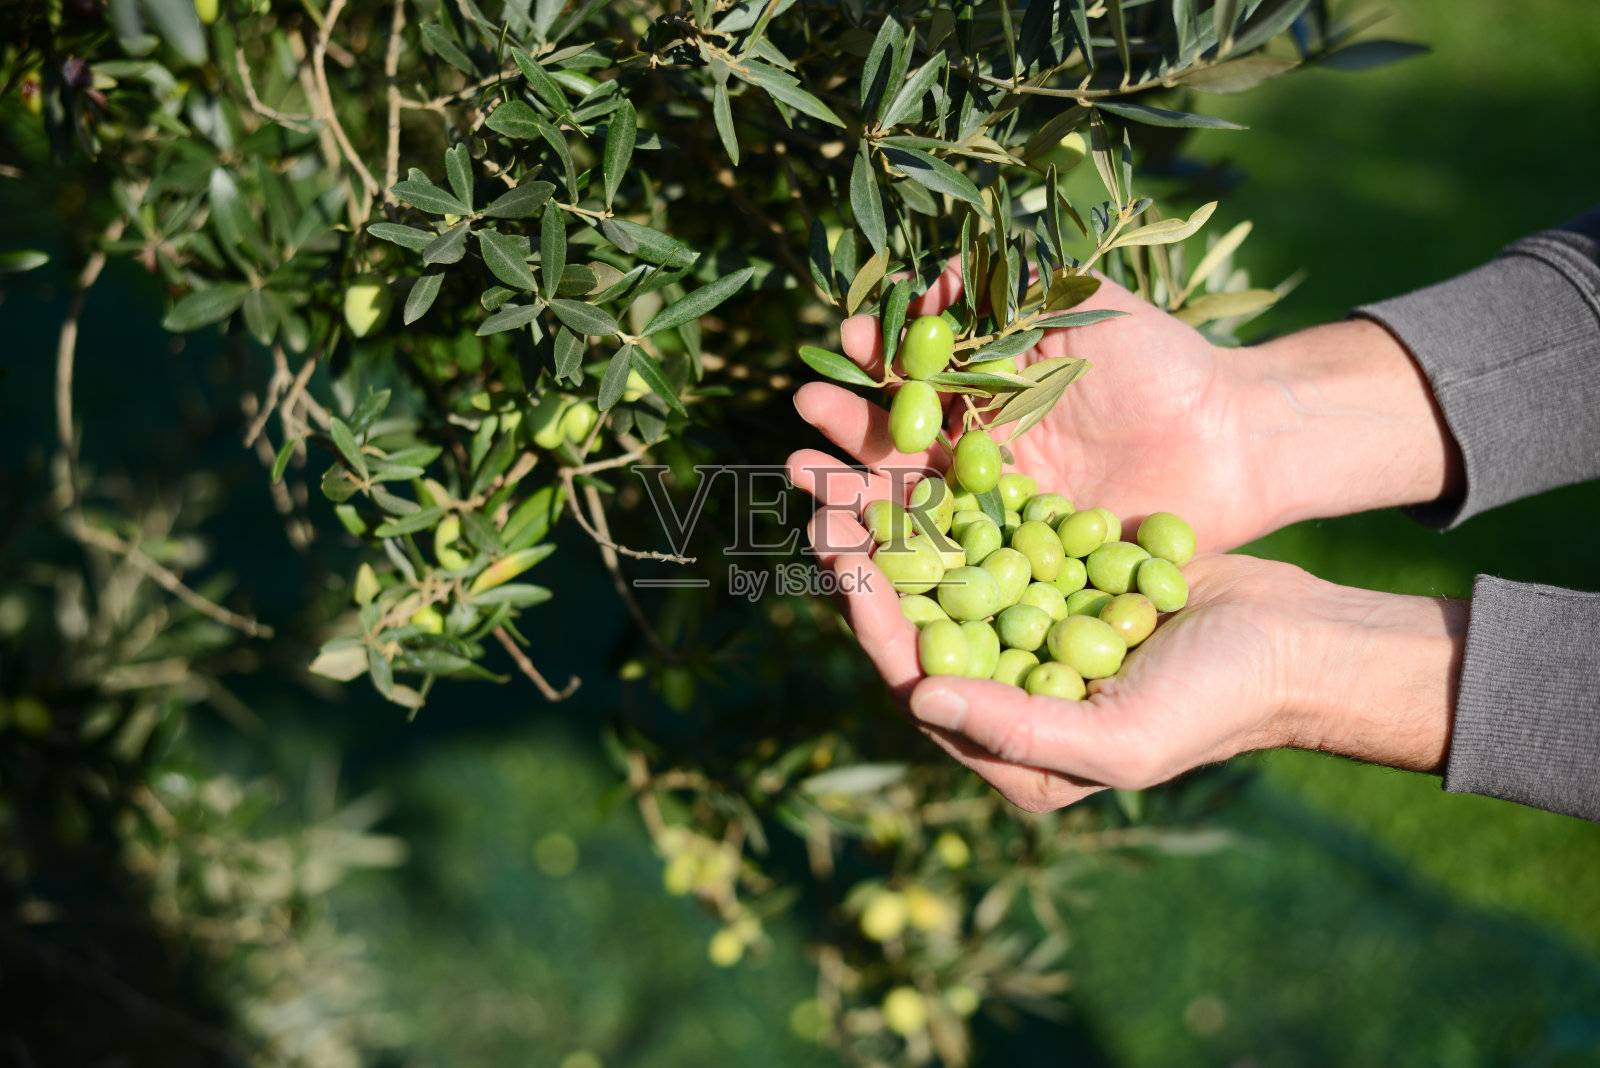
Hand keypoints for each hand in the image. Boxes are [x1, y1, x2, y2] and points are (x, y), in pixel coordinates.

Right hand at [791, 269, 1268, 551]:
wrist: (1237, 443)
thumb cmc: (1166, 367)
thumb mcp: (1093, 309)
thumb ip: (1020, 293)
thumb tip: (941, 273)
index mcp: (991, 393)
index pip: (917, 377)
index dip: (879, 361)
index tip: (845, 343)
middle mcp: (981, 453)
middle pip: (898, 442)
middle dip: (848, 424)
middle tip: (807, 408)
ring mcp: (997, 511)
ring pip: (913, 503)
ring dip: (855, 490)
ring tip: (806, 477)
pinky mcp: (1020, 562)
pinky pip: (956, 560)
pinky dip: (905, 555)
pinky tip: (859, 547)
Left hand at [792, 504, 1464, 812]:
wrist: (1298, 644)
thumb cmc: (1220, 702)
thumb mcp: (1124, 739)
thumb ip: (1020, 732)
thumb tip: (918, 698)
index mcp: (1002, 743)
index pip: (912, 674)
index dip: (871, 613)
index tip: (839, 554)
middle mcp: (998, 682)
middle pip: (910, 609)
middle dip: (863, 548)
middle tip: (816, 484)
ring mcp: (1020, 623)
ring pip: (936, 558)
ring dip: (893, 505)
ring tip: (846, 447)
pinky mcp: (1047, 570)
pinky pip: (984, 525)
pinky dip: (953, 481)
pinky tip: (922, 431)